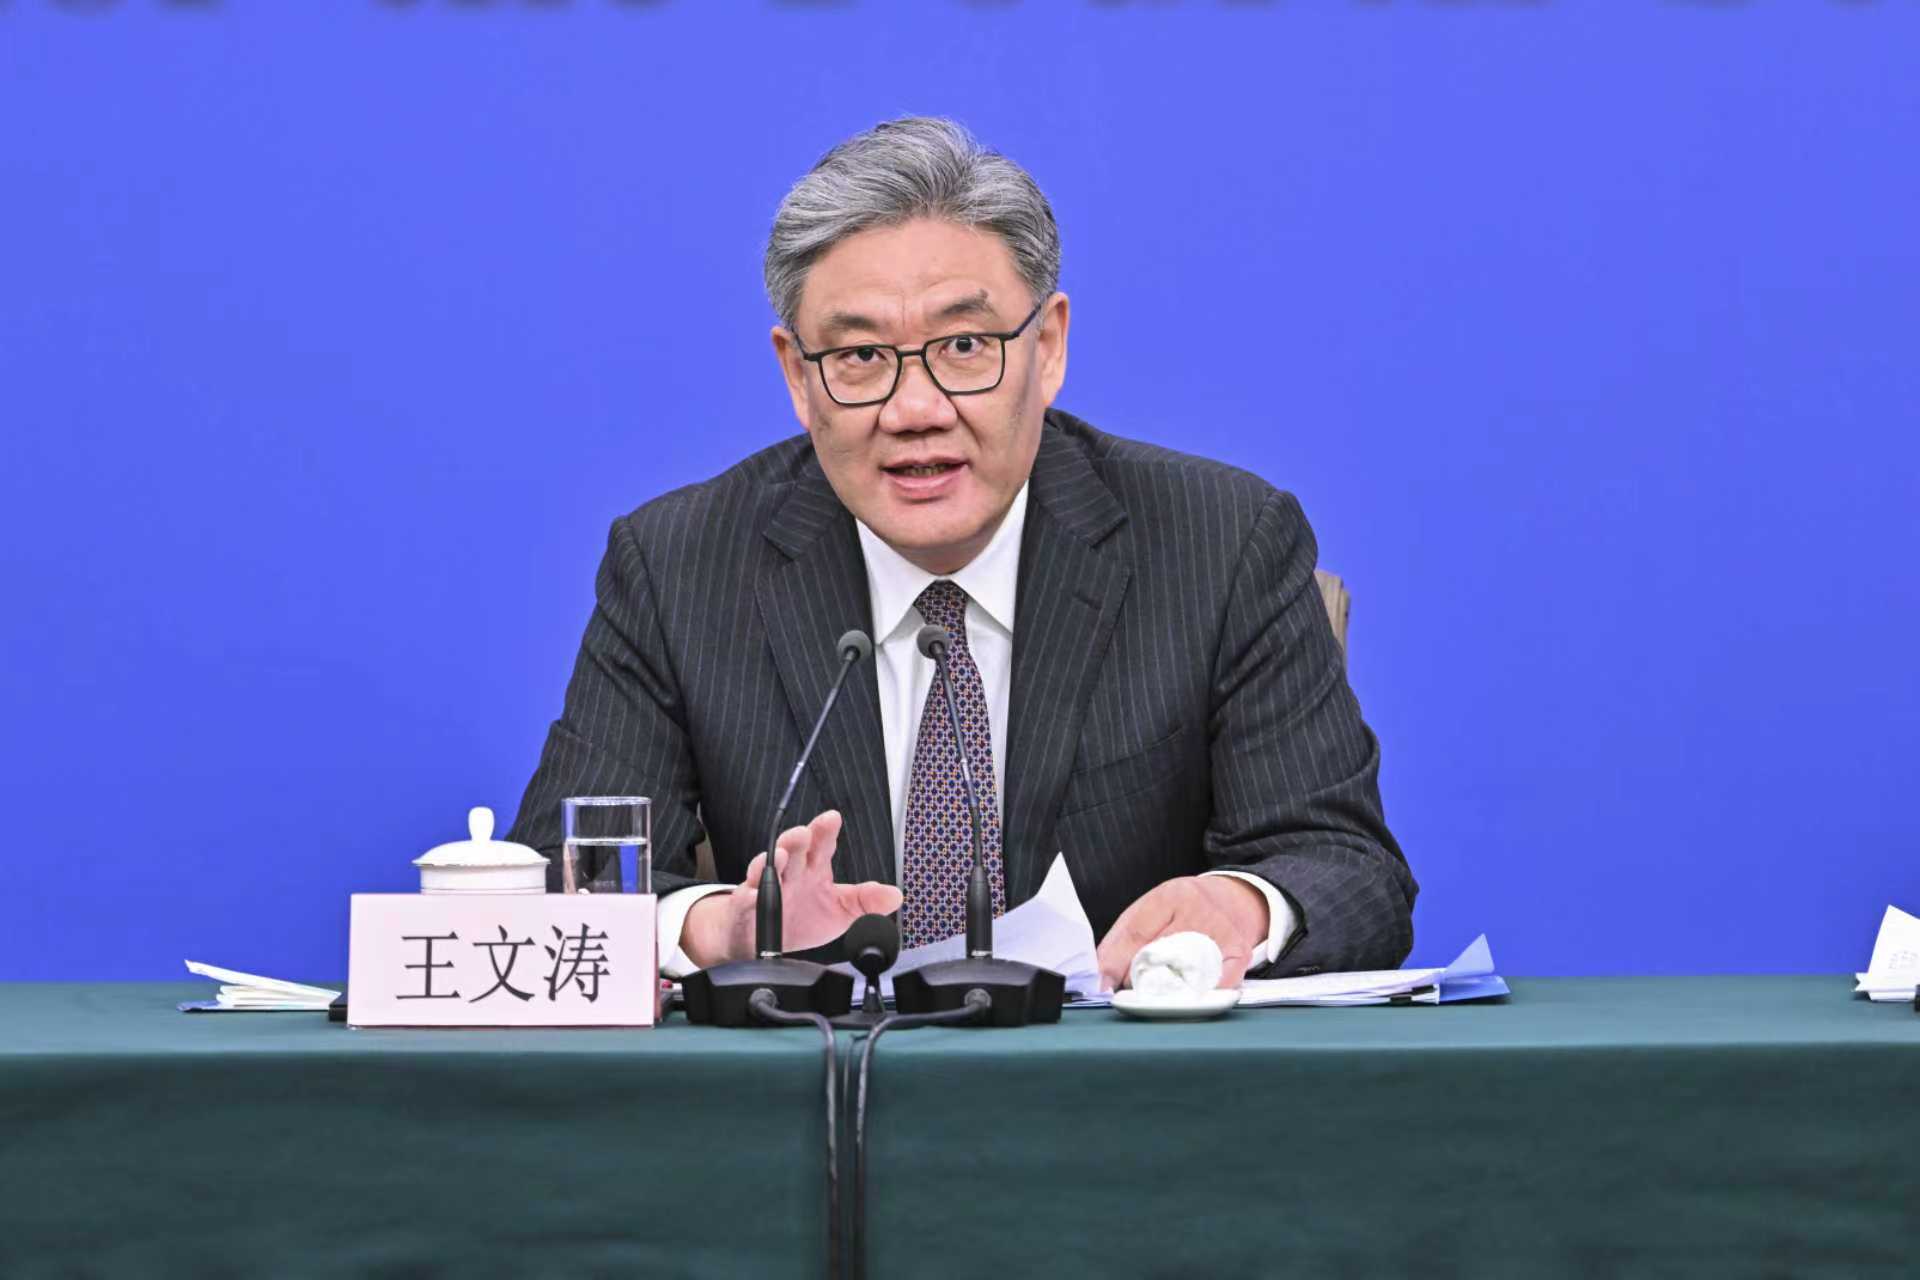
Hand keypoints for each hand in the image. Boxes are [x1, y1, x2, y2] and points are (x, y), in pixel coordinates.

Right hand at [681, 810, 902, 968]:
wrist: (767, 943)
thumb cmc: (803, 918)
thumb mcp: (841, 911)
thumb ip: (866, 901)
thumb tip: (895, 895)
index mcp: (814, 868)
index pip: (822, 844)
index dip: (825, 830)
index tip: (832, 818)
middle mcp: (792, 872)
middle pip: (793, 848)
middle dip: (797, 839)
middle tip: (804, 833)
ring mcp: (769, 887)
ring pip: (768, 867)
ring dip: (774, 859)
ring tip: (781, 855)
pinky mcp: (749, 907)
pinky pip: (748, 898)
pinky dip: (751, 895)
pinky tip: (755, 893)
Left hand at [1095, 875, 1269, 991]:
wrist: (1233, 901)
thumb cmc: (1183, 910)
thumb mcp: (1149, 911)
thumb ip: (1121, 940)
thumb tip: (1100, 976)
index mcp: (1169, 896)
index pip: (1136, 933)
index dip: (1115, 962)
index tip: (1103, 984)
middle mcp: (1198, 910)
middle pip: (1159, 953)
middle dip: (1138, 979)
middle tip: (1131, 990)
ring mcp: (1221, 931)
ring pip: (1186, 971)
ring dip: (1166, 991)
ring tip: (1157, 994)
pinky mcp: (1239, 953)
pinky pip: (1219, 982)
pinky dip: (1201, 995)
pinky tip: (1189, 999)